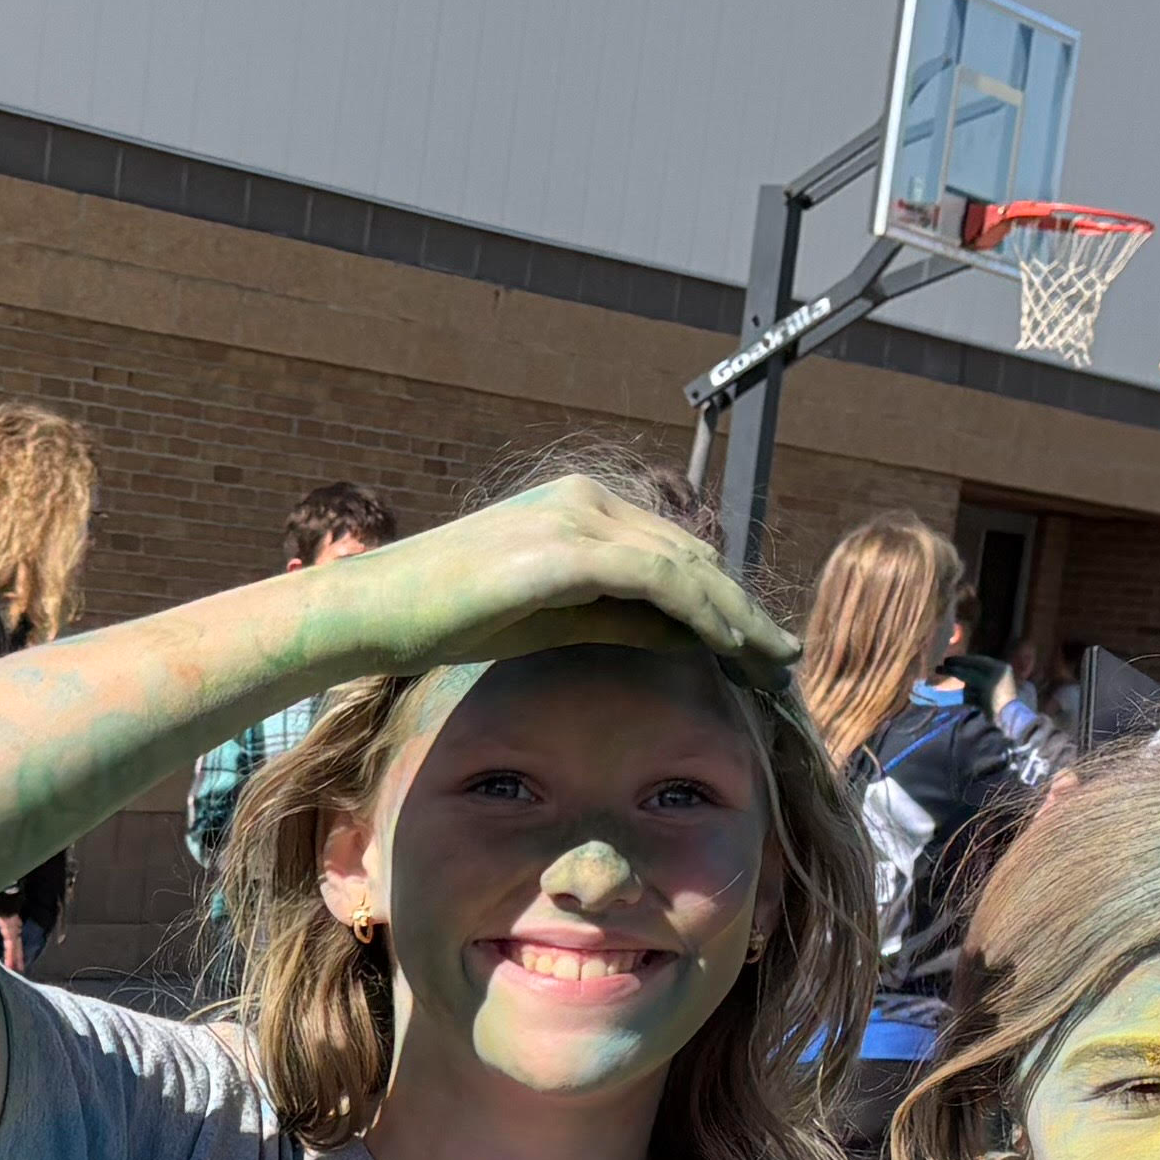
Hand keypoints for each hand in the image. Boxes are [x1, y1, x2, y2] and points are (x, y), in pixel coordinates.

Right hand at [302, 478, 791, 679]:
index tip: (756, 642)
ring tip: (775, 660)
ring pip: (685, 565)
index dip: (722, 596)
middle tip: (783, 656)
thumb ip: (620, 618)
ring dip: (738, 614)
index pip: (672, 549)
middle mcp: (584, 499)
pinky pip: (658, 581)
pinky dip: (702, 612)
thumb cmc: (444, 618)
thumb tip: (689, 636)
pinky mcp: (566, 550)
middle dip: (742, 607)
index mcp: (577, 505)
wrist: (375, 609)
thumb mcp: (548, 618)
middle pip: (690, 554)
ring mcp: (575, 518)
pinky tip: (732, 645)